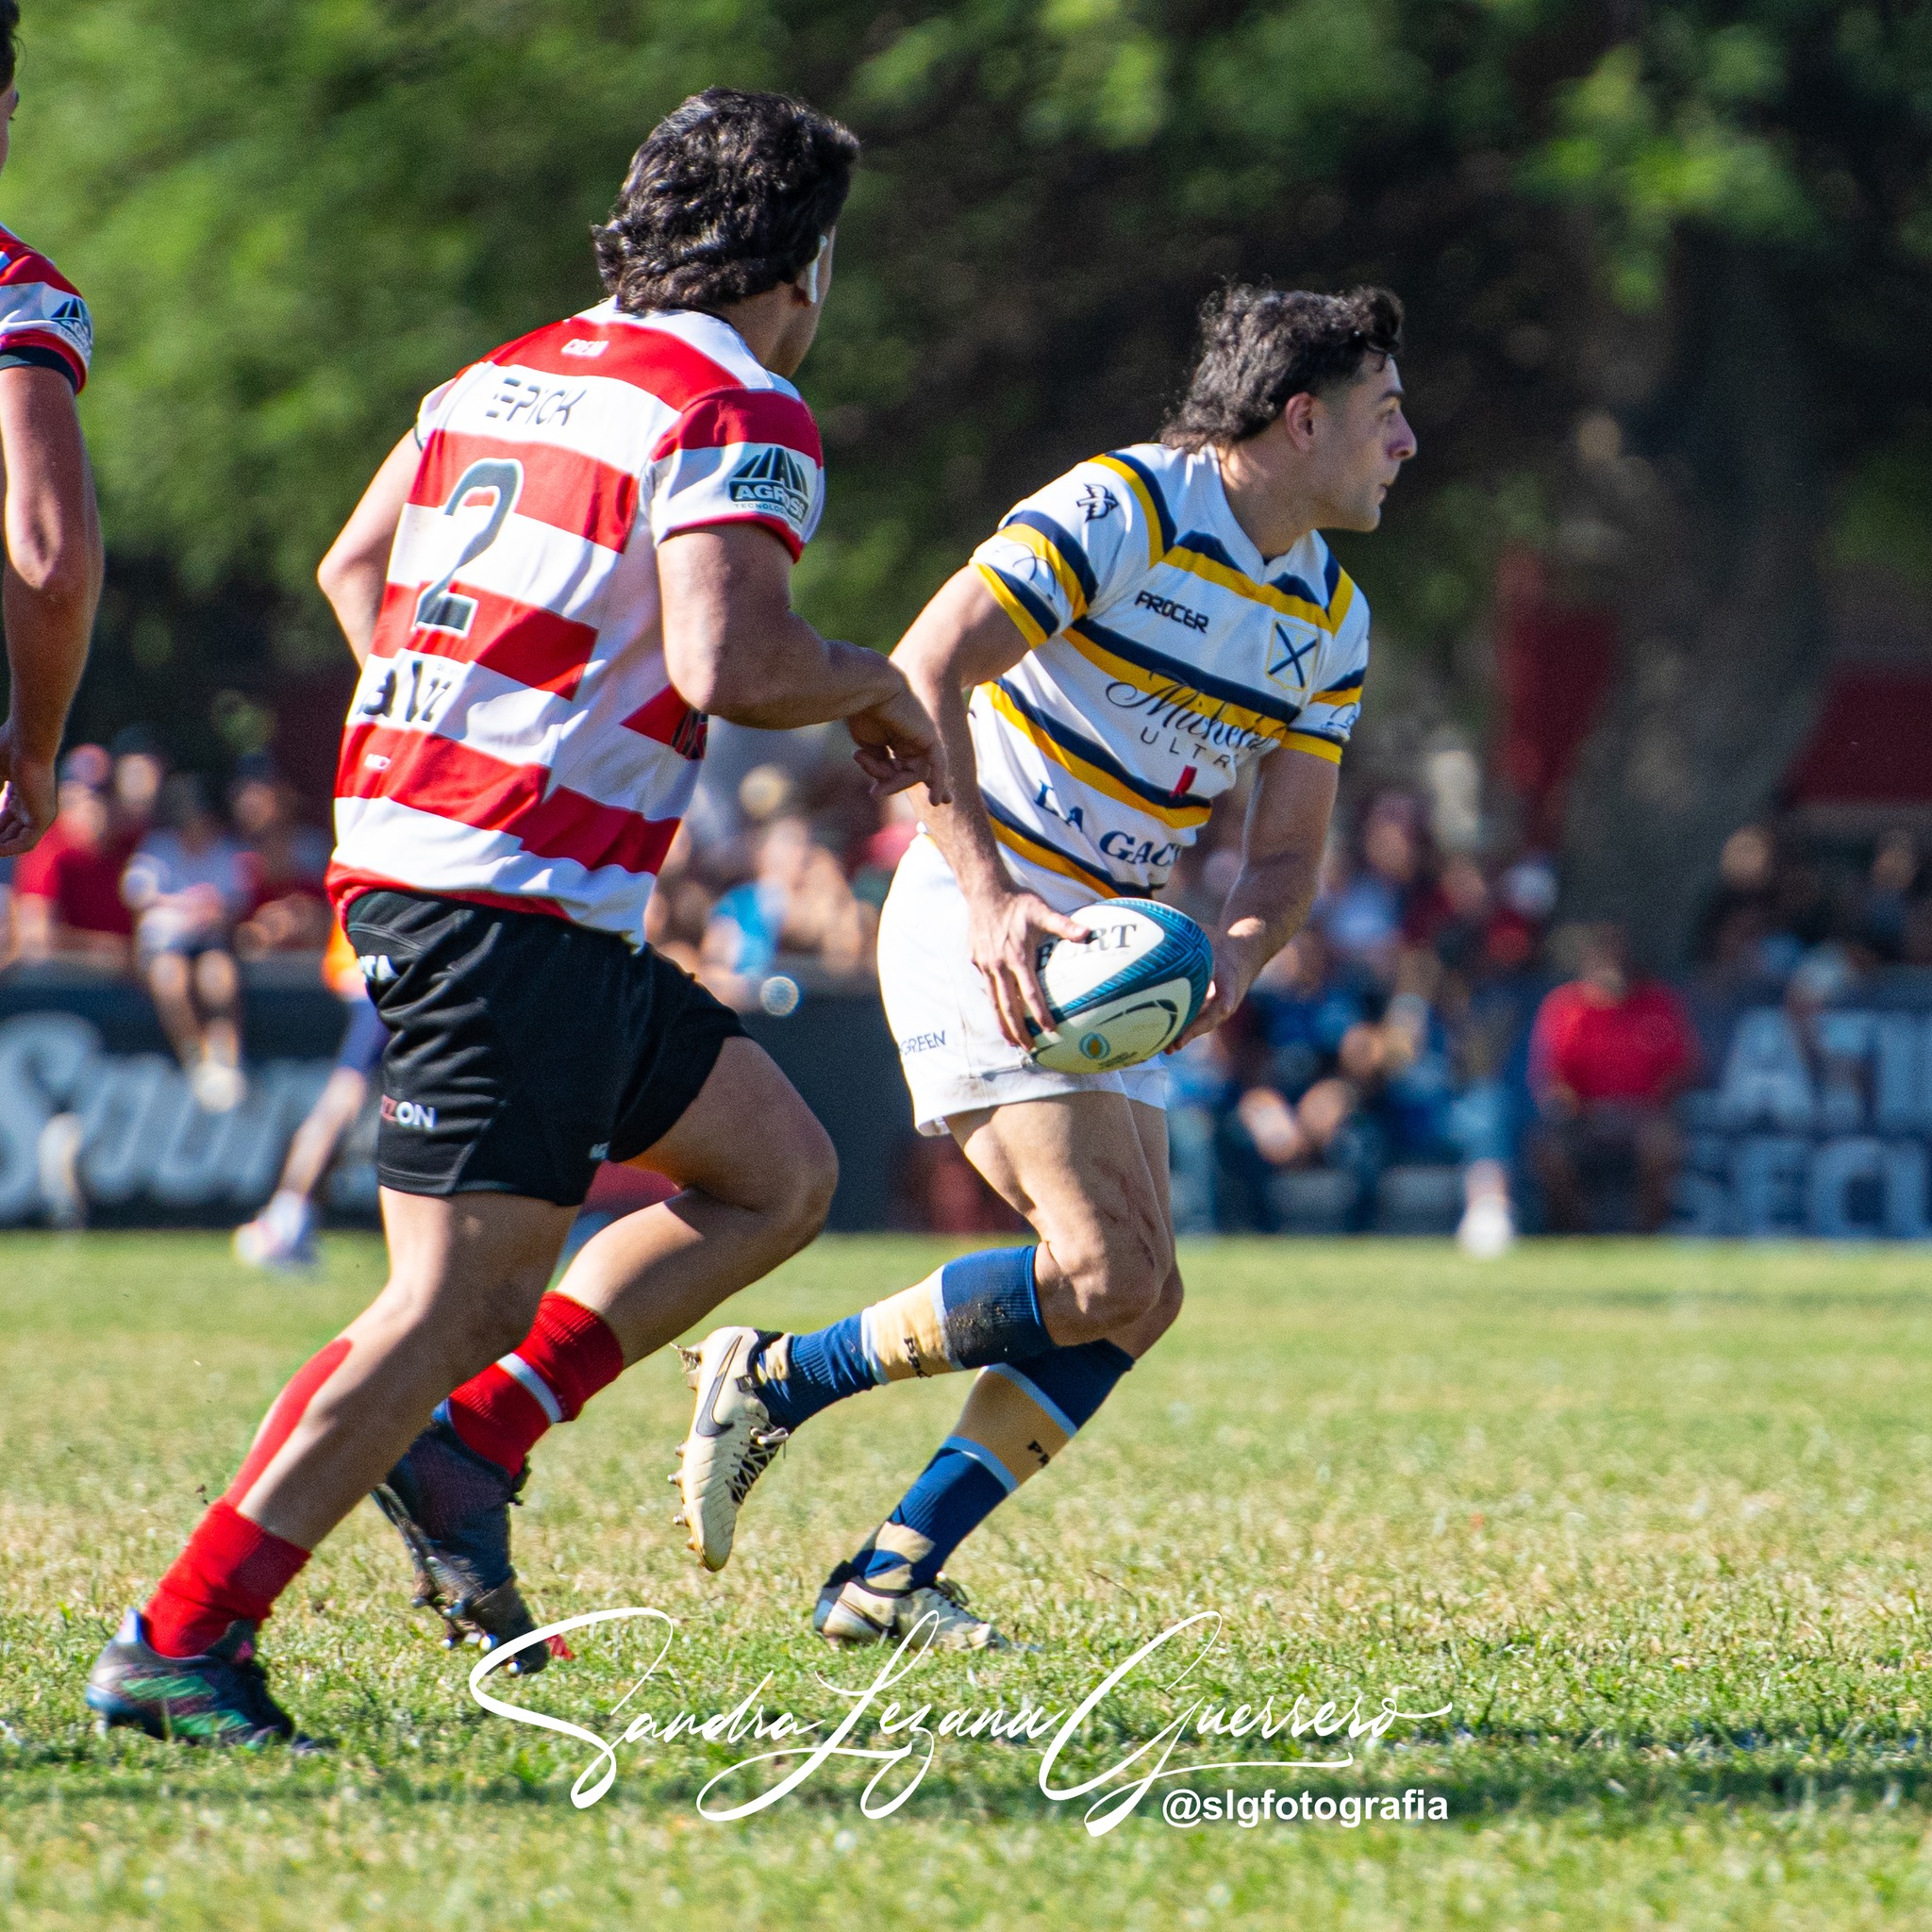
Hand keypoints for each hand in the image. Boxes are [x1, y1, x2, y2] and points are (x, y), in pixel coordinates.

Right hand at [0, 719, 55, 856]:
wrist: (27, 744)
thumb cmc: (5, 749)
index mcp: (22, 792)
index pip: (5, 816)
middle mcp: (32, 804)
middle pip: (9, 829)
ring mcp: (39, 812)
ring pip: (16, 838)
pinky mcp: (43, 819)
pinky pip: (25, 843)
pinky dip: (8, 849)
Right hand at [847, 680, 951, 804]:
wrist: (870, 688)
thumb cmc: (863, 710)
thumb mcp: (868, 743)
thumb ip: (880, 763)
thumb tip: (886, 781)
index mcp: (898, 736)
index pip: (906, 765)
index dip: (908, 782)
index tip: (918, 802)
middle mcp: (913, 737)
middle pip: (906, 772)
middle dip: (891, 784)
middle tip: (874, 793)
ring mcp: (923, 737)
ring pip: (915, 773)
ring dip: (894, 781)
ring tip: (877, 782)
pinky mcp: (930, 737)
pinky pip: (938, 765)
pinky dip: (937, 782)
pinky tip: (935, 802)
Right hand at [969, 887, 1090, 1047]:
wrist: (983, 891)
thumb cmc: (1016, 901)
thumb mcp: (1041, 910)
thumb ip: (1064, 925)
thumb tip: (1088, 933)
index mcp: (1016, 958)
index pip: (1029, 994)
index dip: (1039, 1015)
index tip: (1050, 1031)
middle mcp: (998, 966)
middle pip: (1007, 1007)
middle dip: (1018, 1031)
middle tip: (1029, 1049)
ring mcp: (984, 965)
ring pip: (993, 1002)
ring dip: (1002, 1024)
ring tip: (1011, 1042)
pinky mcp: (975, 960)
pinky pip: (986, 986)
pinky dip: (993, 1002)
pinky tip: (1000, 1011)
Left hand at [1174, 930, 1262, 1048]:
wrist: (1245, 955)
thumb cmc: (1225, 945)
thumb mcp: (1213, 937)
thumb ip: (1194, 937)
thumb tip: (1168, 930)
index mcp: (1231, 977)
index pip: (1229, 987)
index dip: (1227, 997)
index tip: (1225, 1006)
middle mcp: (1228, 997)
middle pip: (1212, 1016)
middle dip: (1195, 1029)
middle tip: (1179, 1041)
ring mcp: (1221, 1008)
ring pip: (1204, 1024)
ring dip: (1187, 1036)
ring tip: (1169, 1048)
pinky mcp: (1213, 1012)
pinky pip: (1198, 1023)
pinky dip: (1183, 1032)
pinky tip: (1162, 1042)